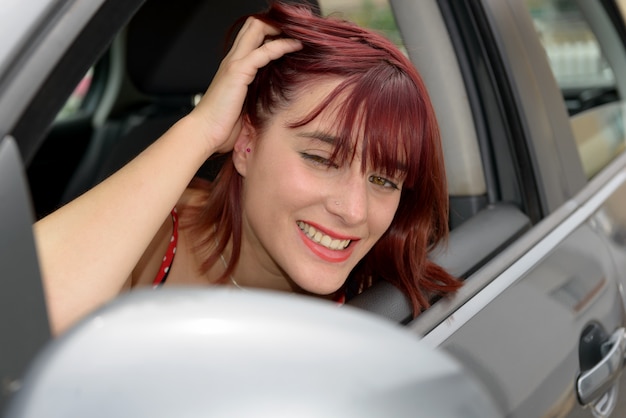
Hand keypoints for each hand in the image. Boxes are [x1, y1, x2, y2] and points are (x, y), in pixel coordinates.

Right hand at [189, 17, 301, 155]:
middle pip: (254, 25)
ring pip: (257, 29)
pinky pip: (264, 51)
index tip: (292, 36)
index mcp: (234, 65)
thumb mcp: (245, 104)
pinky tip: (296, 46)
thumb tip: (275, 94)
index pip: (252, 35)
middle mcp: (233, 59)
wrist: (204, 132)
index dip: (271, 30)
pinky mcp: (238, 71)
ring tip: (300, 33)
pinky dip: (282, 45)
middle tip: (297, 30)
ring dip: (281, 28)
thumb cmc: (223, 124)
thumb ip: (256, 92)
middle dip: (276, 23)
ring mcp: (234, 63)